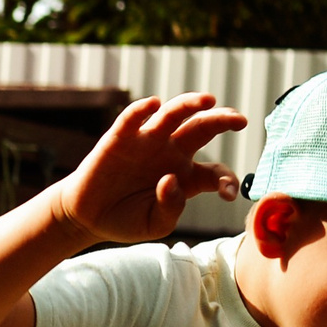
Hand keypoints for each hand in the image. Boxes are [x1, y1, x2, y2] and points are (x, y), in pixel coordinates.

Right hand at [50, 94, 246, 245]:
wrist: (87, 217)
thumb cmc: (125, 219)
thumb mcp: (155, 225)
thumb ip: (170, 208)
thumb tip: (170, 180)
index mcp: (187, 176)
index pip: (216, 172)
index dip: (226, 180)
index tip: (228, 194)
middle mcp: (171, 152)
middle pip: (202, 128)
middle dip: (223, 120)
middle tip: (238, 120)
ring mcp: (147, 142)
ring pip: (174, 114)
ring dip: (191, 104)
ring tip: (208, 101)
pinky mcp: (120, 139)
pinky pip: (132, 118)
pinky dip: (142, 109)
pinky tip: (153, 104)